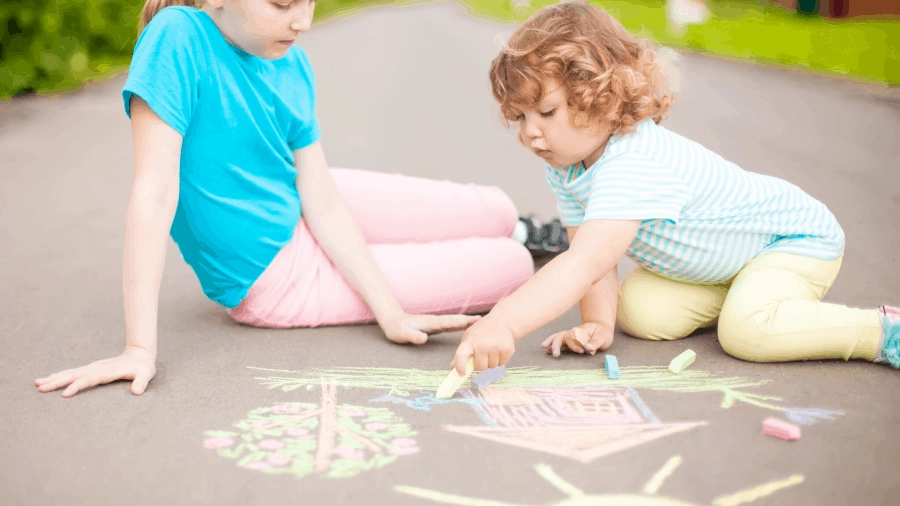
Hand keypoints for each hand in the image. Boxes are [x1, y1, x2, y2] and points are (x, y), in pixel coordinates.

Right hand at [35, 346, 156, 397]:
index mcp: (106, 372)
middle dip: (57, 382)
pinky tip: (50, 377)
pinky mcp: (92, 368)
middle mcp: (96, 369)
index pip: (89, 380)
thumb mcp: (145, 374)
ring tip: (38, 383)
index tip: (64, 394)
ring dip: (55, 378)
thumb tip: (137, 392)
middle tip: (40, 387)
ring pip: (71, 373)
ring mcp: (93, 368)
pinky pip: (74, 372)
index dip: (77, 386)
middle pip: (74, 376)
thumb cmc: (143, 367)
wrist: (140, 353)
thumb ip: (141, 382)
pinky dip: (61, 375)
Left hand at [379, 312, 481, 344]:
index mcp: (430, 323)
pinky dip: (459, 324)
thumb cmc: (397, 328)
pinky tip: (466, 326)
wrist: (393, 321)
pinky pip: (450, 325)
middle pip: (454, 320)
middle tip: (481, 319)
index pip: (446, 323)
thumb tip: (423, 338)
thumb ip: (413, 336)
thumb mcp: (402, 333)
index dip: (458, 323)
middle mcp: (435, 321)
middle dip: (467, 320)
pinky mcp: (436, 326)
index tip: (471, 322)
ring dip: (465, 321)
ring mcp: (436, 323)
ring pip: (453, 322)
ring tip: (479, 321)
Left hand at [452, 316, 514, 373]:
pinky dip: (502, 359)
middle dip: (482, 363)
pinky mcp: (507, 349)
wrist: (502, 320)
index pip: (461, 355)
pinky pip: (502, 364)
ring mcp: (495, 347)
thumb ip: (462, 353)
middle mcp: (482, 345)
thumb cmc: (483, 331)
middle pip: (480, 367)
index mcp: (469, 341)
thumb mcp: (470, 338)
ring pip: (492, 367)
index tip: (462, 373)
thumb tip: (452, 366)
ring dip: (493, 361)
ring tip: (493, 349)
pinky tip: (500, 349)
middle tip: (485, 353)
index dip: (460, 366)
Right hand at [541, 322, 613, 357]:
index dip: (576, 345)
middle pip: (561, 336)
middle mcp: (573, 333)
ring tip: (545, 349)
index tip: (582, 351)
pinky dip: (552, 345)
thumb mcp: (603, 337)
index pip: (573, 338)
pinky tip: (546, 350)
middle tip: (555, 354)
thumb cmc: (602, 333)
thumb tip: (587, 347)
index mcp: (581, 331)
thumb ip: (595, 342)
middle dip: (557, 344)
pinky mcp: (569, 341)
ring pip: (557, 338)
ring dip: (551, 343)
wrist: (601, 327)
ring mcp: (570, 337)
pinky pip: (558, 342)